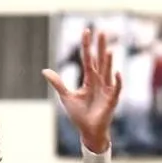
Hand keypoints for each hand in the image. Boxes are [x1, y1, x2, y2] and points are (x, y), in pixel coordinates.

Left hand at [43, 29, 121, 152]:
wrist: (88, 131)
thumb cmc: (79, 114)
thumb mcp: (66, 96)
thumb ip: (58, 83)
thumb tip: (45, 70)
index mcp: (89, 79)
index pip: (88, 58)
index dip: (87, 45)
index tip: (86, 31)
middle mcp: (99, 81)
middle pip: (100, 60)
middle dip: (100, 46)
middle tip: (102, 31)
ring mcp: (106, 90)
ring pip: (107, 72)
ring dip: (108, 61)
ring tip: (108, 49)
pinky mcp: (111, 100)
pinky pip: (115, 89)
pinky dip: (116, 81)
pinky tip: (116, 72)